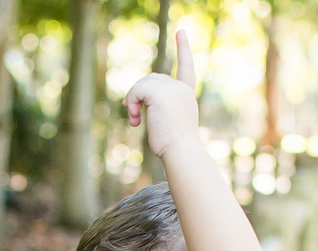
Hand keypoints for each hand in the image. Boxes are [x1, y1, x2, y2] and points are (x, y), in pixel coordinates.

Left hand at [123, 29, 199, 159]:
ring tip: (135, 121)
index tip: (181, 32)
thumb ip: (157, 105)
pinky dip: (131, 104)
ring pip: (142, 84)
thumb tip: (133, 98)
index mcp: (186, 94)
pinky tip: (134, 121)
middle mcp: (181, 88)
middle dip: (138, 94)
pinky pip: (136, 91)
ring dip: (133, 101)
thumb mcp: (167, 122)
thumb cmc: (173, 146)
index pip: (186, 67)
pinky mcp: (160, 94)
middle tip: (132, 115)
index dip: (184, 49)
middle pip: (152, 79)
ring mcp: (172, 89)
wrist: (181, 152)